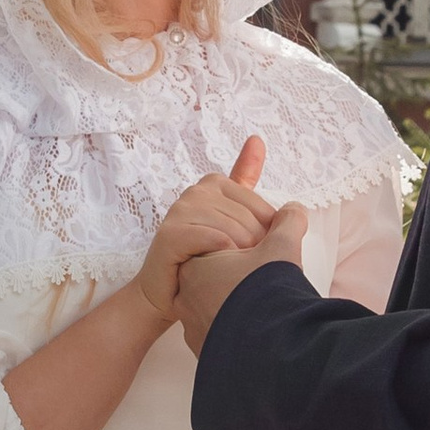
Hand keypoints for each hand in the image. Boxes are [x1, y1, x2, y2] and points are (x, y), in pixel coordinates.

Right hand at [134, 135, 274, 324]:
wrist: (165, 291)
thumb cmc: (202, 256)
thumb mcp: (230, 217)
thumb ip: (245, 179)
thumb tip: (257, 138)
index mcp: (214, 184)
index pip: (263, 211)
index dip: (264, 239)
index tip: (247, 255)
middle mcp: (196, 192)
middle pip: (249, 223)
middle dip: (251, 252)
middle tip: (235, 269)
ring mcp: (180, 211)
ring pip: (232, 232)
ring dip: (235, 259)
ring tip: (223, 273)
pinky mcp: (169, 234)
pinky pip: (211, 239)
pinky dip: (219, 253)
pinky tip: (215, 263)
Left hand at [178, 201, 310, 349]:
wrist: (270, 349)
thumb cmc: (268, 293)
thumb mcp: (282, 247)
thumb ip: (287, 222)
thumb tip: (293, 210)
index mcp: (195, 267)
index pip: (216, 246)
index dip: (244, 247)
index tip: (263, 256)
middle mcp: (186, 298)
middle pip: (214, 278)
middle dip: (239, 276)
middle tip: (266, 280)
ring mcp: (192, 328)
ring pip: (215, 308)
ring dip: (238, 304)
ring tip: (266, 306)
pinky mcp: (204, 353)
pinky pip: (218, 335)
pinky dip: (237, 329)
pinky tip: (259, 329)